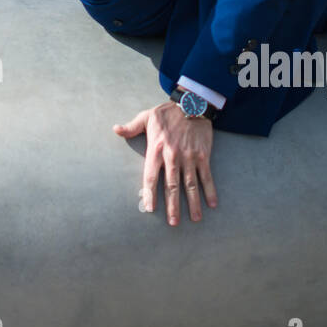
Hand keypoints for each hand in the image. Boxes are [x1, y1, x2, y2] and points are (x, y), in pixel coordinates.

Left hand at [114, 101, 216, 225]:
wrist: (192, 103)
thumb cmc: (167, 112)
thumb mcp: (146, 117)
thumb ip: (131, 127)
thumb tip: (115, 129)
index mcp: (156, 148)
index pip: (151, 175)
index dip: (149, 193)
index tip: (149, 208)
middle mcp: (173, 155)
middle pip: (171, 185)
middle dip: (172, 206)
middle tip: (173, 223)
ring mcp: (189, 156)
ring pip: (190, 184)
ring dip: (192, 202)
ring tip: (194, 219)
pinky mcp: (203, 155)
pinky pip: (206, 175)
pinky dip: (209, 190)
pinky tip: (212, 204)